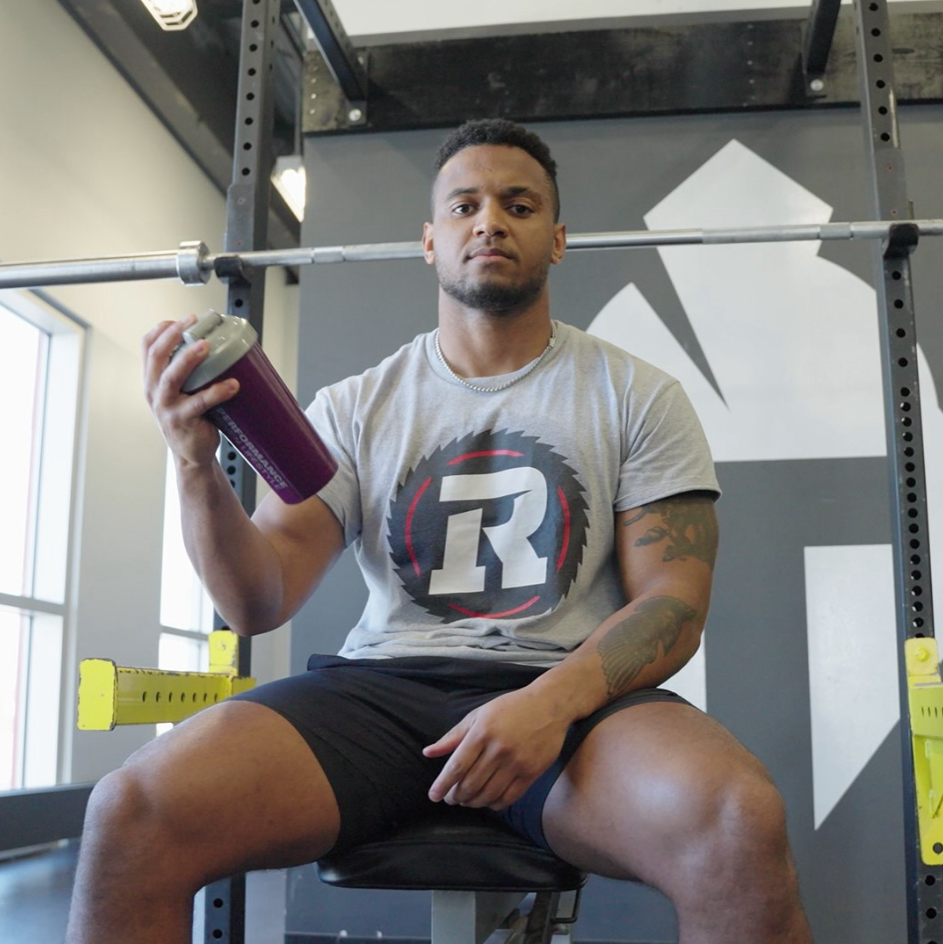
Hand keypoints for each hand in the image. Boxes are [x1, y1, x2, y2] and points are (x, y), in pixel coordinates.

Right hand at [142, 315, 238, 467]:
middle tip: (192, 322)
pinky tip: (233, 385)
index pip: (147, 347)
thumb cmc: (191, 418)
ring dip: (188, 359)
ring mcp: (166, 407)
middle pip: (156, 357)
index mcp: (152, 379)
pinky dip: (217, 392)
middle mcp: (154, 391)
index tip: (183, 318)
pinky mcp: (183, 421)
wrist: (191, 453)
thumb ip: (189, 372)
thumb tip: (219, 343)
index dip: (162, 329)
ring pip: (171, 378)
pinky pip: (200, 403)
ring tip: (206, 346)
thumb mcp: (181, 392)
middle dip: (173, 335)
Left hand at [423, 686, 570, 810]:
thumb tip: (428, 752)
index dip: (443, 784)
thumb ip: (453, 736)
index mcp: (482, 732)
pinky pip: (508, 797)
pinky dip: (494, 804)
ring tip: (466, 800)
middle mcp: (498, 749)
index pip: (457, 766)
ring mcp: (517, 763)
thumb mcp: (478, 715)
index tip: (434, 796)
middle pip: (471, 784)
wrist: (549, 705)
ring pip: (488, 794)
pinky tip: (488, 800)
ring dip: (473, 802)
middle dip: (456, 796)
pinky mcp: (532, 773)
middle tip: (451, 798)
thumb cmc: (510, 708)